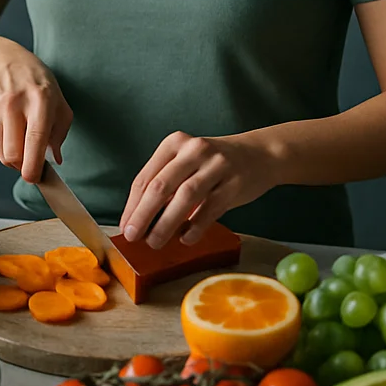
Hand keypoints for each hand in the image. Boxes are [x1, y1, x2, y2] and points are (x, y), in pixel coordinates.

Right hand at [0, 50, 72, 183]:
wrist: (5, 61)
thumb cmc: (37, 83)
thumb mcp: (59, 101)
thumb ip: (60, 132)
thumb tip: (55, 159)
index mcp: (40, 99)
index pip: (35, 138)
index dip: (34, 164)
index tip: (35, 178)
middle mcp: (16, 103)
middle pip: (13, 153)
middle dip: (24, 167)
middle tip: (34, 167)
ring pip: (4, 153)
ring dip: (16, 160)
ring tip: (26, 149)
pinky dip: (8, 148)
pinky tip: (15, 134)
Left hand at [119, 131, 280, 248]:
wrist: (260, 155)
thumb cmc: (214, 164)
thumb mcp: (187, 162)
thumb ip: (166, 184)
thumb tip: (139, 220)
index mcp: (174, 143)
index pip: (145, 177)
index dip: (132, 205)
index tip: (125, 226)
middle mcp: (194, 150)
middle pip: (161, 186)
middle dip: (143, 215)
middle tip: (133, 236)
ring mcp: (216, 165)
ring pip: (184, 197)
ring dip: (166, 223)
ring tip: (155, 242)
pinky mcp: (235, 182)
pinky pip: (211, 208)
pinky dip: (195, 226)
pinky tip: (186, 238)